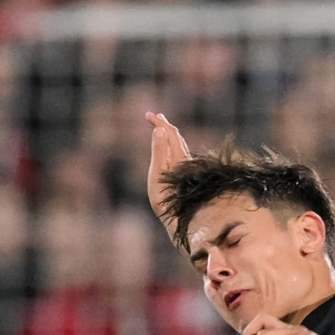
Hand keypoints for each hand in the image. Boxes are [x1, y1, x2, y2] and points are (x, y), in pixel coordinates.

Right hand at [145, 111, 192, 236]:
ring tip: (161, 128)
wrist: (181, 220)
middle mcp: (184, 161)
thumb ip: (159, 152)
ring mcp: (186, 168)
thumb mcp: (158, 175)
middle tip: (154, 116)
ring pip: (178, 145)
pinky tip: (170, 149)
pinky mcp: (185, 176)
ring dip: (169, 134)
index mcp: (178, 158)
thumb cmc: (166, 201)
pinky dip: (172, 145)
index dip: (159, 122)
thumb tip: (159, 130)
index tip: (148, 115)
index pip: (169, 133)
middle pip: (175, 137)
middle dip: (164, 125)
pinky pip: (178, 154)